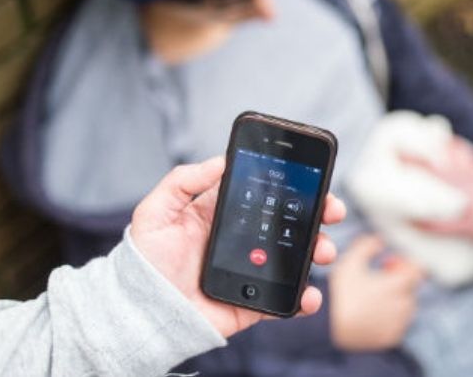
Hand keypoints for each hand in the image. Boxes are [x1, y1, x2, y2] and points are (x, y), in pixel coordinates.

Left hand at [130, 157, 345, 338]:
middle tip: (331, 212)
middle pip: (290, 222)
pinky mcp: (254, 301)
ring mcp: (253, 270)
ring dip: (319, 250)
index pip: (266, 193)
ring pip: (296, 257)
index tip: (314, 179)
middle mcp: (244, 239)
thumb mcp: (155, 212)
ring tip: (323, 251)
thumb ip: (183, 181)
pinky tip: (308, 294)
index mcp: (225, 213)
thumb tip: (222, 160)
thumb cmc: (144, 261)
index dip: (293, 185)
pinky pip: (286, 299)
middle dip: (318, 214)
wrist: (140, 312)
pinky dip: (305, 297)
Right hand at [329, 235, 424, 350]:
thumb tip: (379, 240)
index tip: (389, 262)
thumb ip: (367, 246)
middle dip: (398, 279)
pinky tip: (371, 313)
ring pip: (406, 305)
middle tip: (378, 277)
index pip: (418, 268)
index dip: (404, 262)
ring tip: (373, 296)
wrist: (329, 329)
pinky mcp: (391, 337)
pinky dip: (390, 316)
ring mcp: (398, 323)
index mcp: (396, 285)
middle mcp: (402, 305)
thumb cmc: (341, 296)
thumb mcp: (350, 262)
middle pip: (411, 286)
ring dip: (395, 297)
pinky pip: (398, 323)